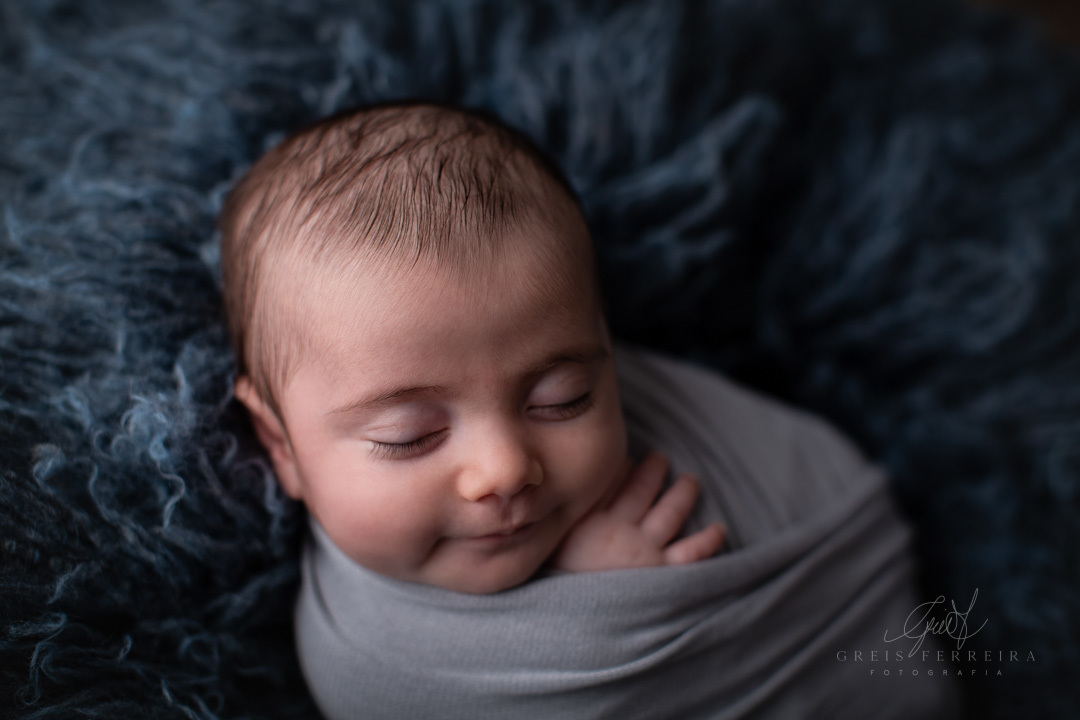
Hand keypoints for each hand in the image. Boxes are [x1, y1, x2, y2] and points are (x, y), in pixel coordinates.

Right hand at [552, 451, 725, 572]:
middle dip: (653, 469)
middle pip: (643, 488)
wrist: (573, 627)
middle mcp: (622, 531)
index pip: (612, 481)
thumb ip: (564, 520)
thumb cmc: (559, 586)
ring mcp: (645, 552)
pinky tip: (719, 529)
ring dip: (684, 492)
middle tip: (660, 458)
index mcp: (591, 521)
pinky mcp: (663, 575)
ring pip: (671, 511)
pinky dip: (708, 540)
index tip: (629, 460)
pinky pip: (692, 552)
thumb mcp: (552, 545)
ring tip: (691, 480)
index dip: (623, 466)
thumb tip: (576, 494)